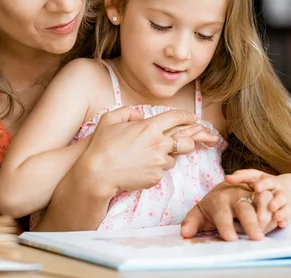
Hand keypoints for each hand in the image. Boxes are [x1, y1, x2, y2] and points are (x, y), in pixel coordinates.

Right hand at [84, 107, 216, 192]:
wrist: (97, 174)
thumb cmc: (101, 145)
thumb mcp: (109, 119)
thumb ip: (127, 112)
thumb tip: (140, 115)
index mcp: (150, 127)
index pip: (176, 117)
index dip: (187, 116)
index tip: (193, 118)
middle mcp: (159, 144)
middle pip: (186, 142)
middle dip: (188, 141)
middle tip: (179, 143)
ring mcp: (159, 162)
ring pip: (172, 160)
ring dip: (165, 158)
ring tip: (146, 159)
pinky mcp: (156, 177)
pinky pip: (161, 172)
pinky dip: (154, 170)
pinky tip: (139, 169)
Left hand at [181, 181, 277, 241]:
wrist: (230, 186)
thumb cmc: (215, 205)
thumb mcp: (201, 213)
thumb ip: (192, 223)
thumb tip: (184, 234)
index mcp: (220, 199)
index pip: (222, 213)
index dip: (226, 227)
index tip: (231, 239)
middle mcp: (238, 195)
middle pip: (244, 207)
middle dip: (251, 222)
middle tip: (256, 237)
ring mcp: (254, 194)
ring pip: (262, 201)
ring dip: (267, 213)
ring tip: (272, 226)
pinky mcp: (267, 194)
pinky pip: (276, 200)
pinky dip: (280, 210)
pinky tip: (281, 222)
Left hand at [226, 169, 290, 228]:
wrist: (281, 190)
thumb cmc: (261, 184)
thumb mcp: (252, 178)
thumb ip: (240, 177)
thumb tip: (226, 178)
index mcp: (267, 180)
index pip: (266, 181)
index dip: (262, 184)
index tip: (257, 188)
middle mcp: (277, 189)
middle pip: (278, 194)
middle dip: (275, 200)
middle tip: (270, 206)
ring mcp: (283, 200)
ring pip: (284, 204)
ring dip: (280, 210)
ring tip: (276, 216)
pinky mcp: (287, 210)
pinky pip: (288, 215)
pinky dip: (285, 219)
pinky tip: (281, 224)